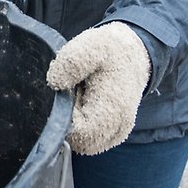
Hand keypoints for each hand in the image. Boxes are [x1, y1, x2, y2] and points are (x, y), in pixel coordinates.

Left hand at [47, 22, 150, 155]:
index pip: (79, 134)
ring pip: (81, 142)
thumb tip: (54, 82)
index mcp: (114, 110)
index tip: (69, 93)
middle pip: (78, 141)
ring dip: (75, 122)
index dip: (65, 117)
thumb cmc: (112, 50)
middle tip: (76, 91)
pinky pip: (87, 139)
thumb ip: (71, 61)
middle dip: (69, 119)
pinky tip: (85, 102)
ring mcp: (115, 134)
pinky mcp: (111, 135)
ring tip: (82, 94)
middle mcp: (118, 128)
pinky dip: (81, 124)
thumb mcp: (92, 45)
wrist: (134, 54)